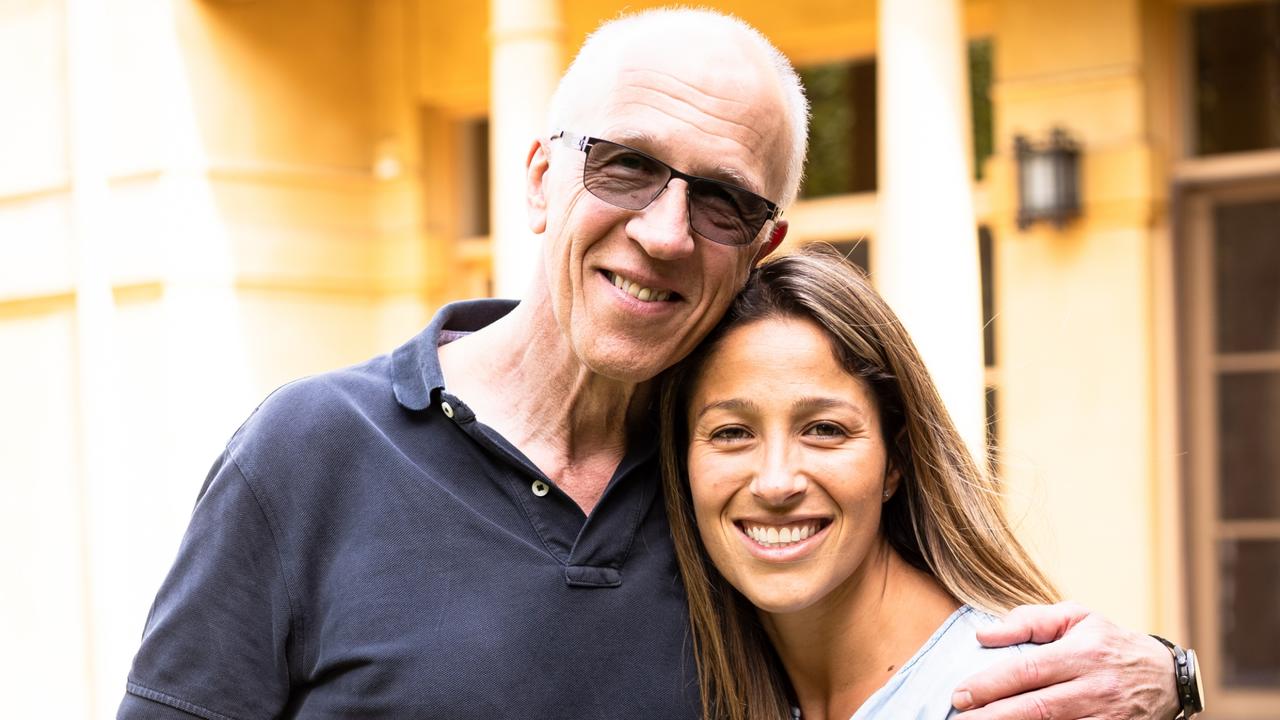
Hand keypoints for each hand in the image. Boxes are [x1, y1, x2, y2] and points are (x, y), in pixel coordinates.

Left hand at [950, 601, 1180, 718]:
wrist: (1166, 677)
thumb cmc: (1108, 642)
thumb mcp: (1076, 617)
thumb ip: (1029, 621)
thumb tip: (984, 634)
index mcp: (1082, 653)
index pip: (1027, 671)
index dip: (990, 685)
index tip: (960, 694)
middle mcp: (1095, 688)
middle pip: (1036, 708)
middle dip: (993, 717)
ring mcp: (1107, 718)